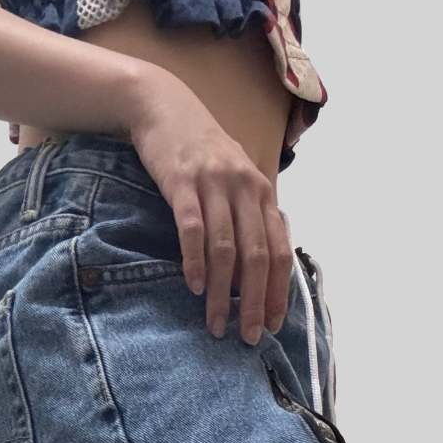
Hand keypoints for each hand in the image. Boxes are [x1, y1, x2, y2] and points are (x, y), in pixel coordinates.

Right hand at [126, 71, 293, 345]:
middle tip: (247, 336)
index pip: (279, 250)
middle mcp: (245, 188)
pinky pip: (193, 229)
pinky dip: (194, 261)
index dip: (279, 290)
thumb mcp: (234, 179)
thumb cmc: (201, 151)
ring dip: (221, 293)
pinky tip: (192, 286)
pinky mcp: (182, 182)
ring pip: (226, 249)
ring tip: (215, 324)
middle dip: (254, 302)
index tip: (274, 324)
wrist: (163, 106)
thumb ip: (248, 217)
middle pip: (257, 257)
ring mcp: (214, 184)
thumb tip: (254, 272)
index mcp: (262, 192)